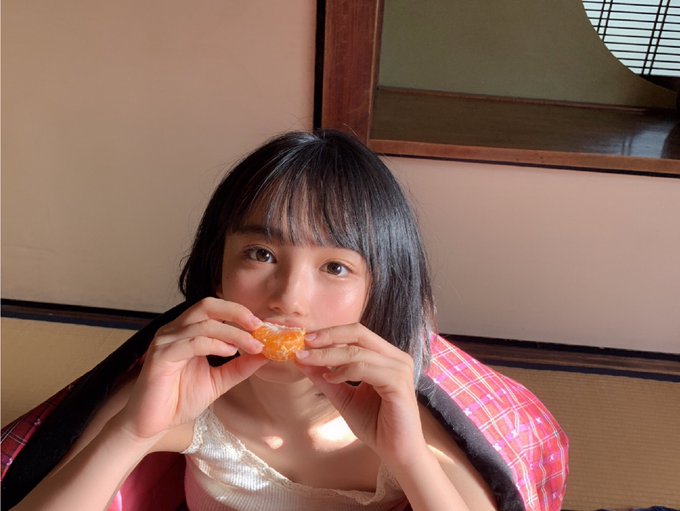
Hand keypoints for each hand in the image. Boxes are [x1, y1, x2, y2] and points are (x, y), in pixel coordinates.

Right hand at [119, 297, 267, 440]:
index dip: (239, 313)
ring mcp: (166, 341)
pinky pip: (192, 342)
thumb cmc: (180, 400)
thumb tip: (266, 354)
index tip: (263, 326)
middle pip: (207, 305)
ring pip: (204, 324)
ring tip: (252, 345)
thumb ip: (240, 367)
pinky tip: (229, 352)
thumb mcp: (219, 381)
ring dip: (233, 333)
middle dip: (236, 312)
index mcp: (187, 332)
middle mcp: (175, 330)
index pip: (214, 308)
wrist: (153, 424)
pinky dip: (214, 344)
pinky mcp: (160, 356)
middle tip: (258, 326)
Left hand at [294, 324, 425, 463]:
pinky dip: (343, 371)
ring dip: (328, 354)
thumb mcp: (343, 397)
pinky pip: (364, 368)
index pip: (356, 334)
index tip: (304, 340)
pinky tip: (330, 378)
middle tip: (303, 342)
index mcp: (386, 356)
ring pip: (357, 351)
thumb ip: (325, 378)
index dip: (329, 333)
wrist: (396, 453)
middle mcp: (395, 357)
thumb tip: (301, 360)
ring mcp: (399, 368)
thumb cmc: (375, 425)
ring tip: (307, 360)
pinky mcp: (398, 382)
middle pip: (358, 333)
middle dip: (327, 336)